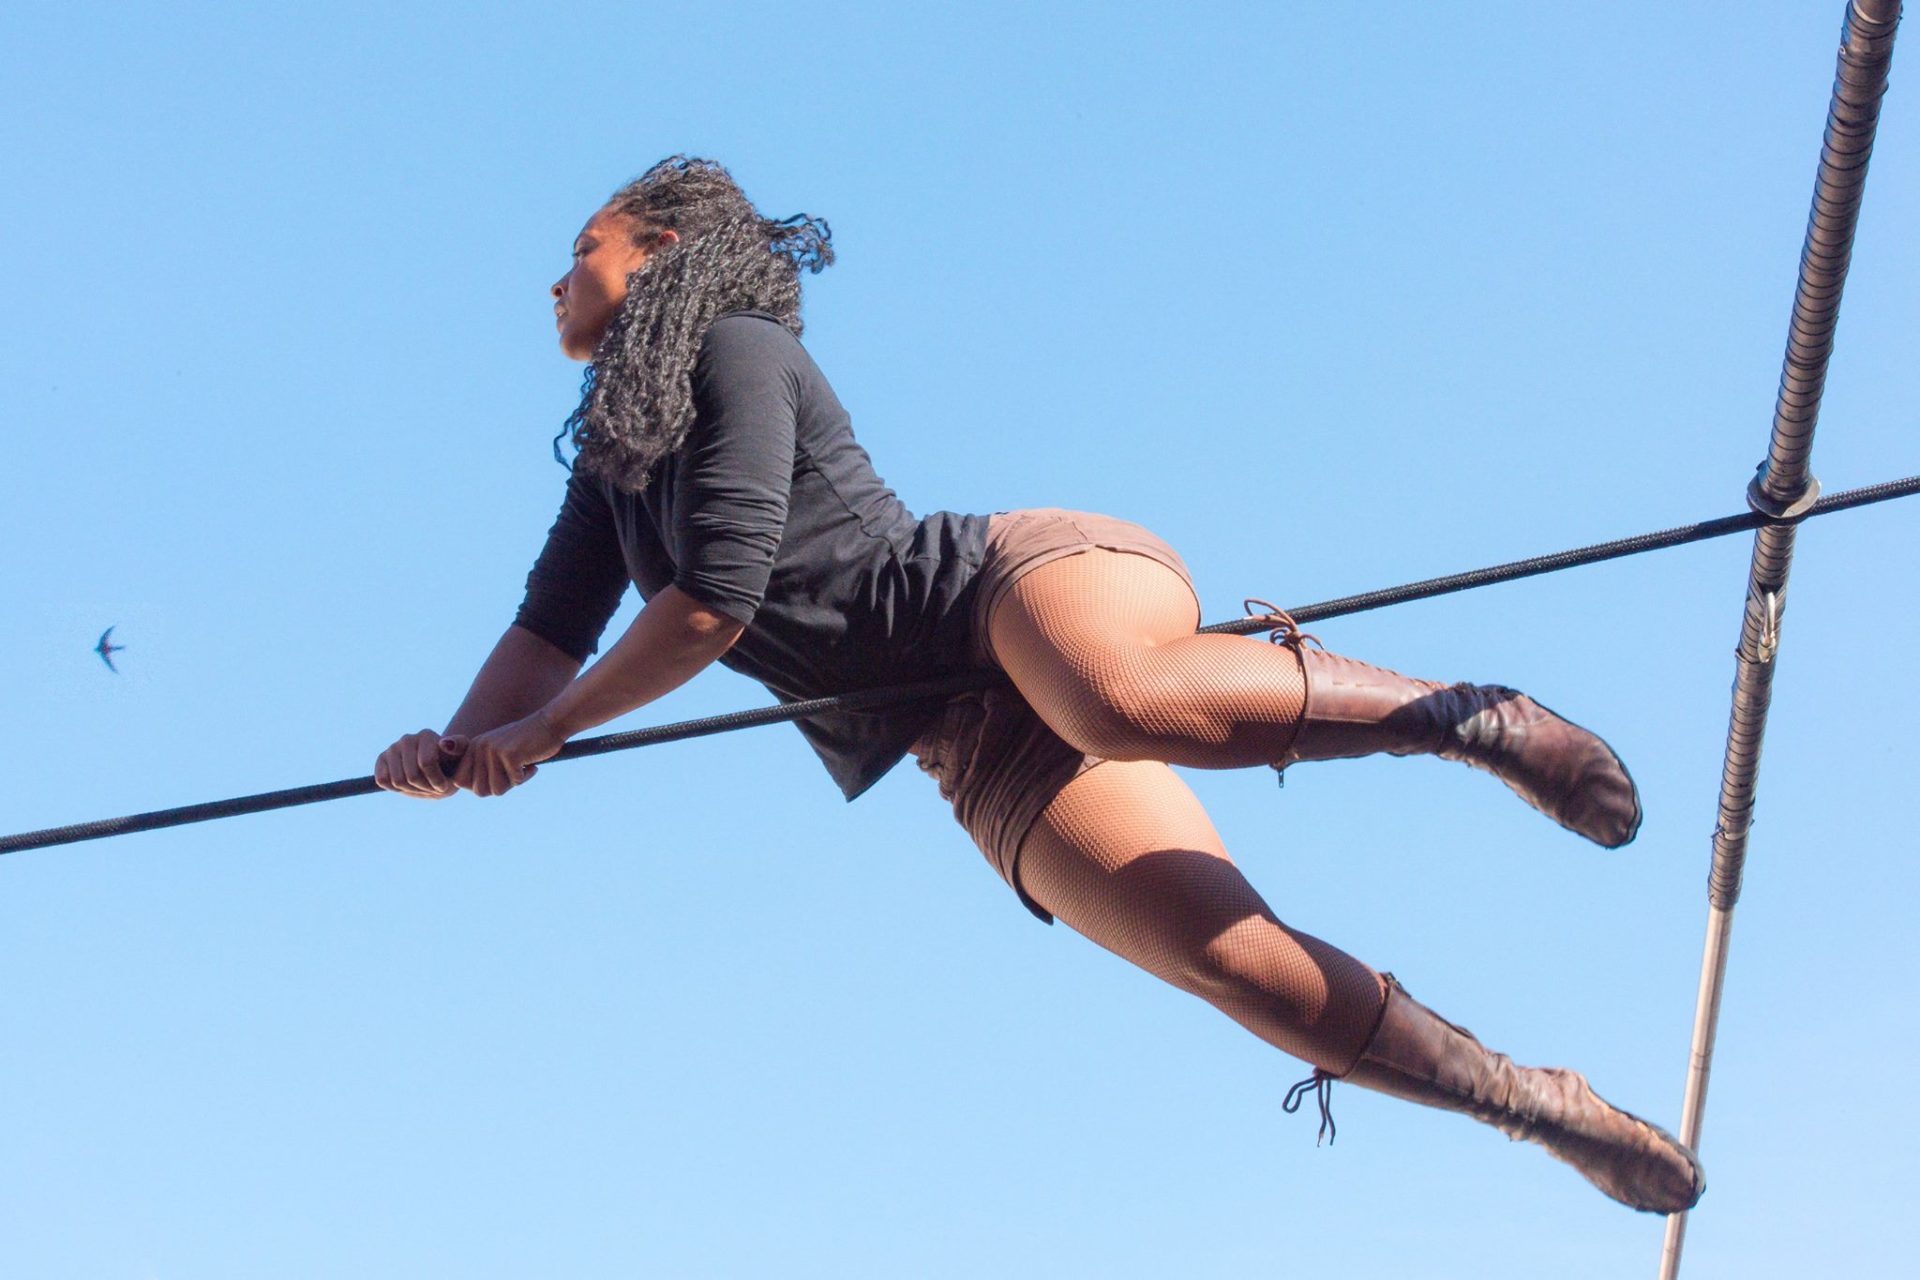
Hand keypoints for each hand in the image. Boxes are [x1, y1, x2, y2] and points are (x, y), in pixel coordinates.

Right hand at [374, 729, 461, 798]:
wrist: (438, 769)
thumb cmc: (452, 763)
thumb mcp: (463, 755)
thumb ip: (459, 746)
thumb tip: (444, 744)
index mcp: (426, 735)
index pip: (426, 763)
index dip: (436, 781)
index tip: (444, 785)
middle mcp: (407, 739)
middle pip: (412, 776)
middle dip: (425, 788)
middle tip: (433, 787)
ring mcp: (393, 748)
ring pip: (397, 781)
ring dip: (412, 790)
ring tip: (423, 785)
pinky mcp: (382, 759)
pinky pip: (383, 781)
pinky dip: (395, 789)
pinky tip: (408, 784)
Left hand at [449, 708, 565, 796]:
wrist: (550, 724)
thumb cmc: (527, 742)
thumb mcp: (498, 752)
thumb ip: (484, 768)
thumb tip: (476, 791)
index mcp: (473, 747)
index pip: (459, 781)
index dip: (477, 786)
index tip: (496, 778)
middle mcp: (479, 747)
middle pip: (479, 790)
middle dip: (499, 787)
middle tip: (512, 775)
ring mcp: (493, 750)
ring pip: (496, 790)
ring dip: (513, 783)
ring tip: (522, 769)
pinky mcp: (509, 755)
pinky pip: (515, 782)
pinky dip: (526, 776)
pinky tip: (532, 764)